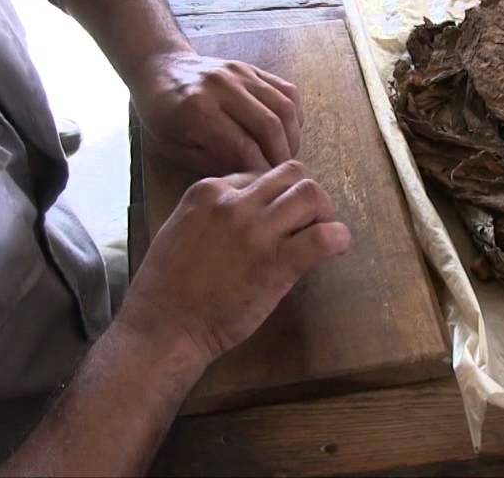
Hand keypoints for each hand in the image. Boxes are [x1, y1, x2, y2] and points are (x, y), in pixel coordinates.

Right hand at [122, 161, 350, 360]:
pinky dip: (338, 237)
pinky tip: (337, 248)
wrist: (164, 328)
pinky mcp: (277, 263)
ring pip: (310, 194)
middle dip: (305, 194)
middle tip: (309, 220)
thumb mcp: (182, 229)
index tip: (278, 217)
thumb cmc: (166, 287)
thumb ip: (213, 213)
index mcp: (208, 191)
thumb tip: (250, 211)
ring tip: (323, 232)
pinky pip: (323, 237)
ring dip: (324, 211)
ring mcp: (256, 231)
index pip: (259, 175)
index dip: (275, 195)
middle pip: (291, 174)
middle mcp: (234, 203)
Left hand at [134, 50, 303, 174]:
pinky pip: (288, 91)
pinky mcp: (253, 68)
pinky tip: (287, 134)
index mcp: (197, 109)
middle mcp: (222, 87)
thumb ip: (213, 163)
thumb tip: (252, 178)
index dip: (260, 170)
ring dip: (292, 137)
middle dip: (281, 156)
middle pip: (269, 125)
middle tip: (283, 177)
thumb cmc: (163, 115)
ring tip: (286, 157)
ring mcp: (241, 73)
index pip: (243, 146)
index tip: (265, 187)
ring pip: (284, 107)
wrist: (161, 69)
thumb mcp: (176, 147)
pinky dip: (294, 116)